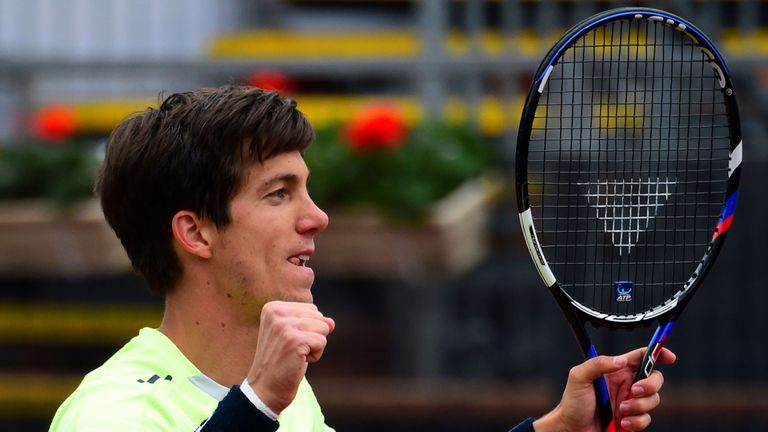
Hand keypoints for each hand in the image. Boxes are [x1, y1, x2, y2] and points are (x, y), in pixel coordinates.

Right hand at [246, 301, 334, 413]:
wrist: (265, 388)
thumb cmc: (280, 361)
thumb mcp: (293, 334)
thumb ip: (312, 322)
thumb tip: (331, 322)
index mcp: (273, 308)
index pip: (311, 309)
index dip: (307, 328)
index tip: (289, 341)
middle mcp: (276, 313)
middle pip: (318, 316)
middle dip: (312, 335)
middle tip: (292, 350)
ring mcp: (285, 326)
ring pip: (323, 328)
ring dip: (314, 346)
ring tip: (295, 355)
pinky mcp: (295, 340)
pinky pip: (322, 341)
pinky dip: (315, 355)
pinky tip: (298, 361)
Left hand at [533, 347, 675, 431]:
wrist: (572, 429)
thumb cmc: (572, 403)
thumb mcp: (578, 376)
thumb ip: (598, 364)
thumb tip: (620, 360)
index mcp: (616, 370)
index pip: (641, 357)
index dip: (658, 353)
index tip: (670, 357)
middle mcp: (626, 385)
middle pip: (655, 378)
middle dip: (651, 385)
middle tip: (634, 391)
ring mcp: (630, 403)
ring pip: (653, 400)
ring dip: (638, 406)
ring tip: (620, 410)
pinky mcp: (632, 420)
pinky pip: (646, 419)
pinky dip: (636, 422)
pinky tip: (621, 422)